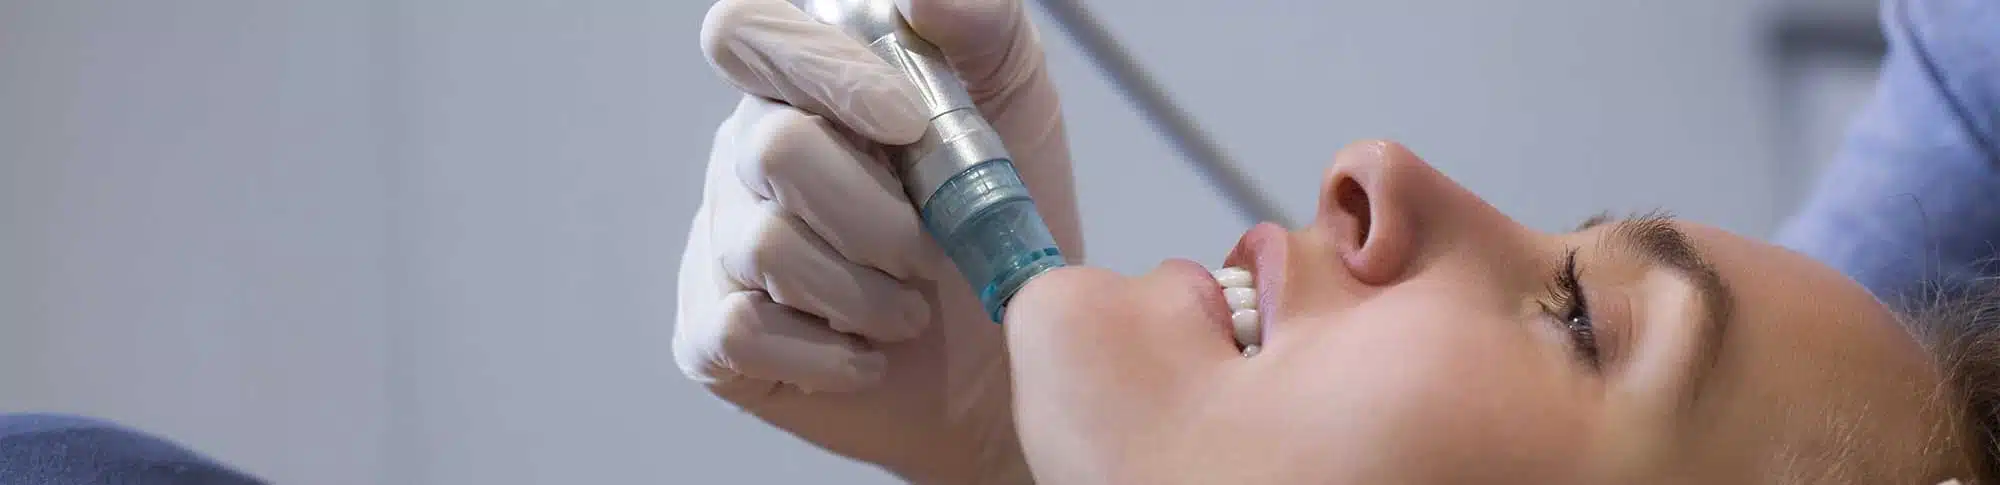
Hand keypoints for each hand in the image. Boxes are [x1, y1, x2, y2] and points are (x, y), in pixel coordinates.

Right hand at [674, 0, 1080, 482]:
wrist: (1009, 364)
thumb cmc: (1000, 225)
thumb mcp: (1016, 105)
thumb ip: (980, 24)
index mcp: (802, 87)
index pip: (744, 32)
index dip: (818, 70)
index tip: (905, 123)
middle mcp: (745, 156)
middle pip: (774, 149)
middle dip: (878, 215)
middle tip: (929, 252)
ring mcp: (720, 245)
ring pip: (767, 246)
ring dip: (867, 294)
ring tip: (910, 311)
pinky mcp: (709, 336)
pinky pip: (743, 329)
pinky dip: (830, 353)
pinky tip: (867, 355)